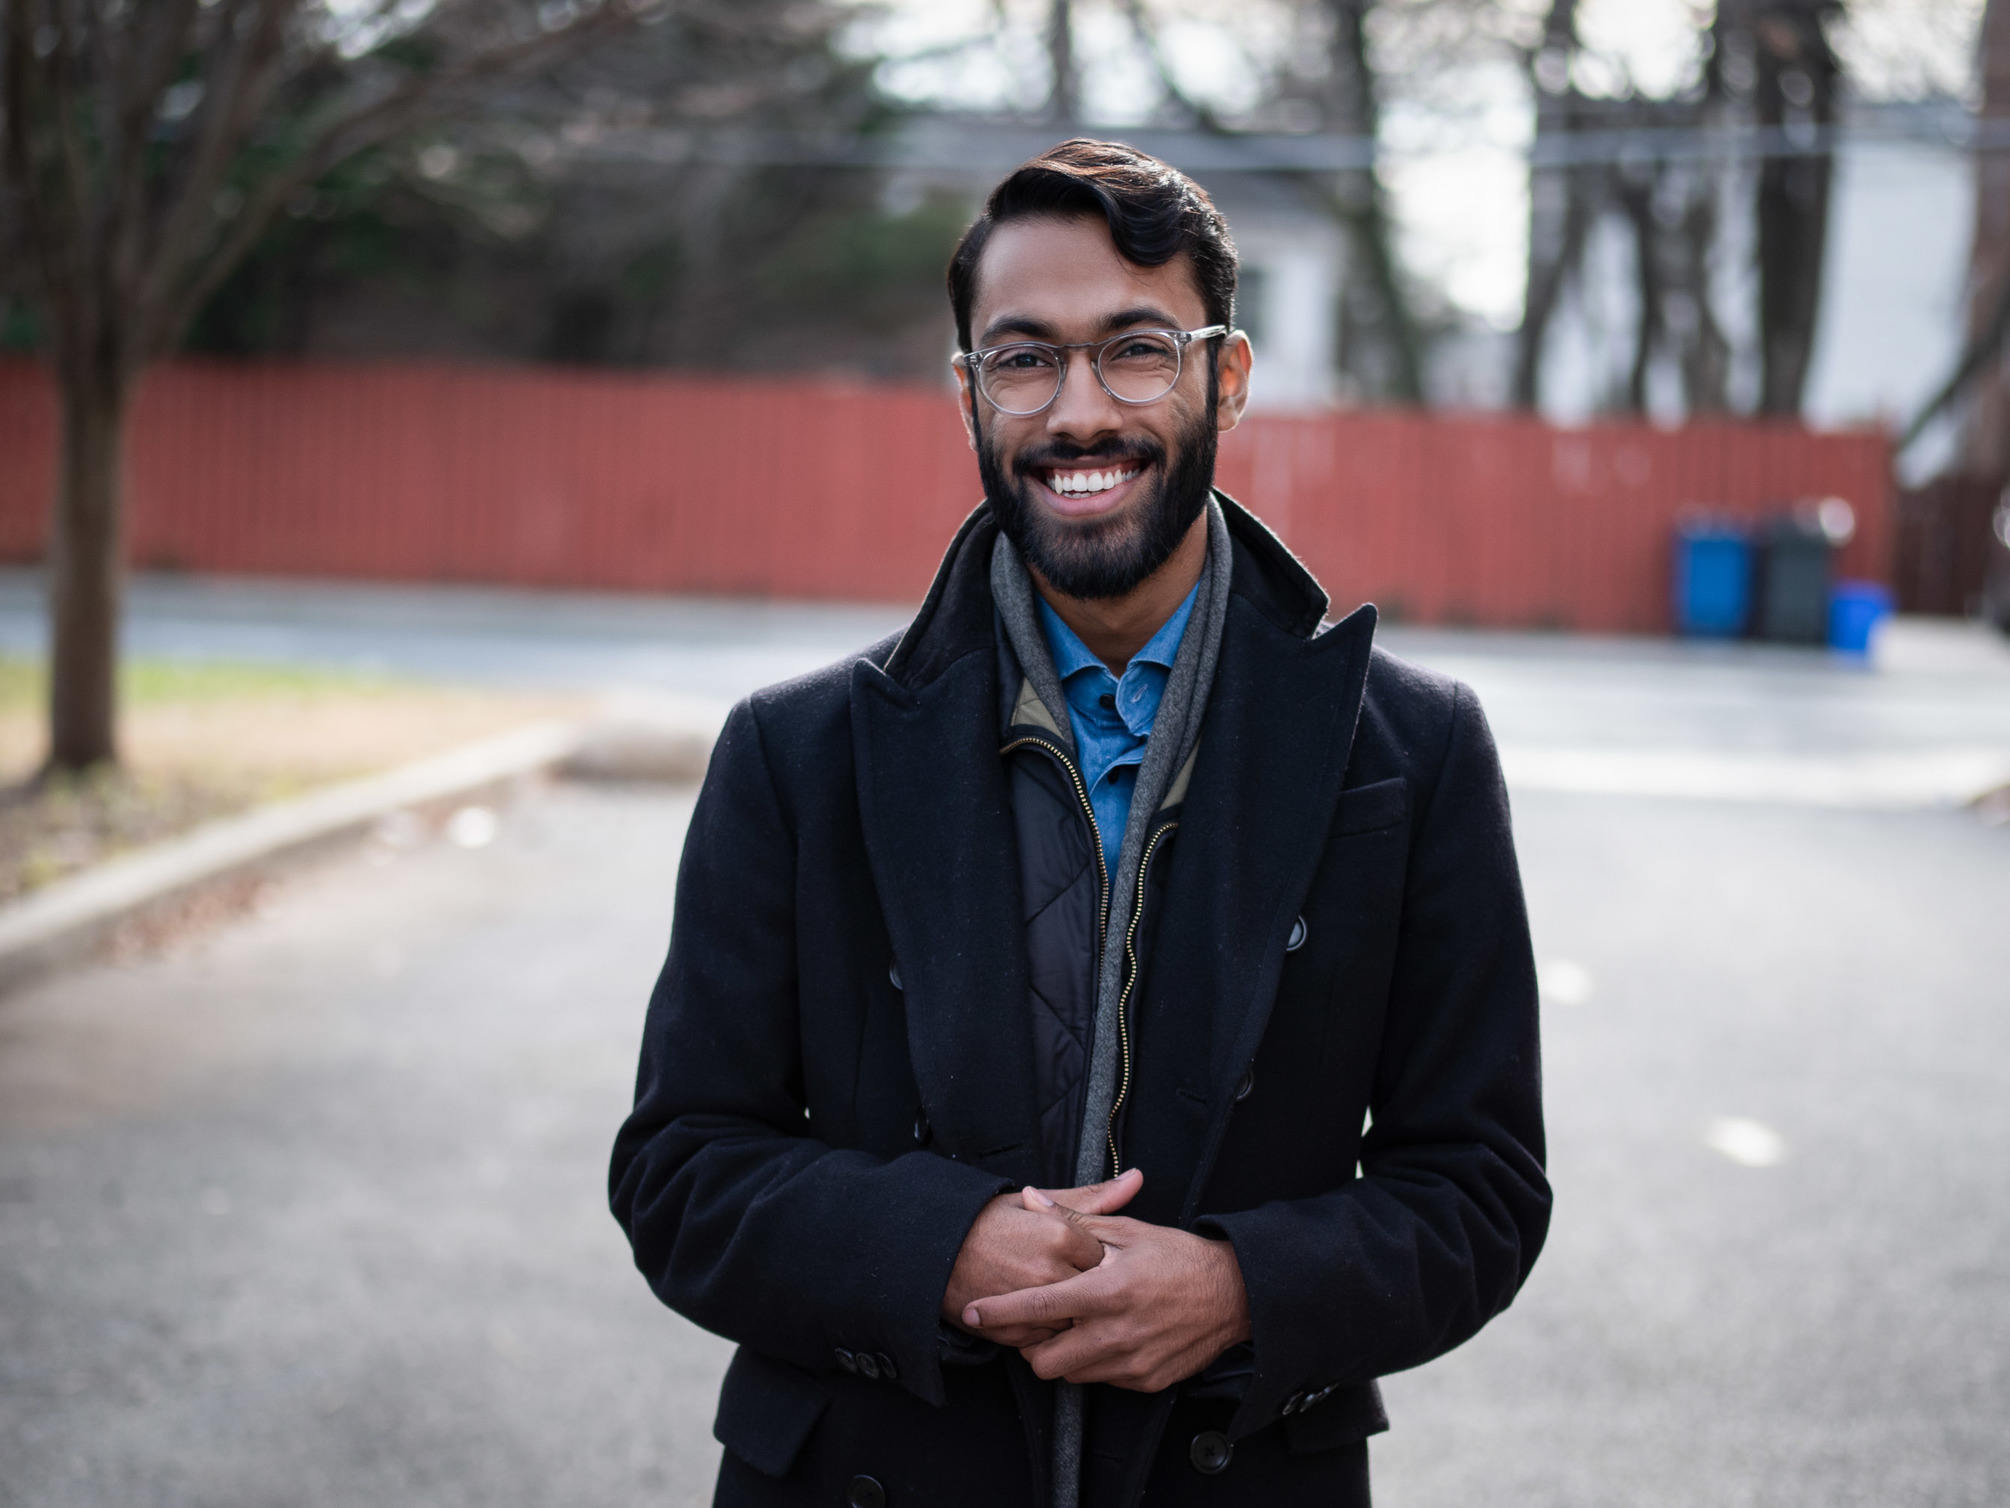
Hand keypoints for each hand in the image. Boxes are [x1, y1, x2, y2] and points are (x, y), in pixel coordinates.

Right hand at [942, 1169, 1143, 1346]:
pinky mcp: (1017, 1330)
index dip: (1095, 1260)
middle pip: (1095, 1291)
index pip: (1106, 1258)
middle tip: (1074, 1281)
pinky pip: (1051, 1340)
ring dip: (1072, 1314)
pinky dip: (1048, 1331)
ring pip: (1077, 1320)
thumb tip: (1137, 1179)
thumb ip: (1092, 1197)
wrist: (933, 1250)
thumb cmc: (987, 1221)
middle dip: (1090, 1289)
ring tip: (1055, 1298)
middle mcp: (1052, 1271)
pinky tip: (1038, 1315)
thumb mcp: (1036, 1202)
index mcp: (1061, 1235)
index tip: (1082, 1258)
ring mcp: (1034, 1304)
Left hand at [960, 1175, 1250, 1392]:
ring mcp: (1131, 1363)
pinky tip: (1106, 1337)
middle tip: (1037, 1323)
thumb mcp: (1127, 1231)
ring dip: (1063, 1354)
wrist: (1233, 1294)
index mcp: (1106, 1291)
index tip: (972, 1313)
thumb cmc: (1178, 1256)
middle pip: (1043, 1361)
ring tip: (1075, 1326)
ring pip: (1070, 1375)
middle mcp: (1115, 1334)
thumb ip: (1072, 1222)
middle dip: (1031, 1344)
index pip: (1036, 1308)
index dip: (998, 1313)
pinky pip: (1102, 1381)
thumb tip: (1030, 1198)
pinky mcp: (1145, 1381)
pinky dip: (1094, 1363)